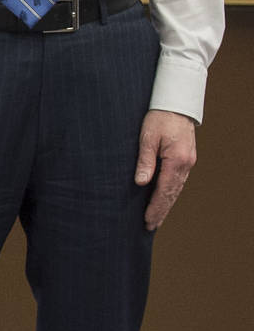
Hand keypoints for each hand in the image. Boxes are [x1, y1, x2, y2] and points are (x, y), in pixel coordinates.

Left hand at [135, 108, 196, 229]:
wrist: (176, 104)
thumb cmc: (158, 118)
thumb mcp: (147, 137)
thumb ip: (145, 160)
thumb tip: (141, 183)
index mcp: (176, 161)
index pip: (164, 191)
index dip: (155, 207)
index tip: (148, 221)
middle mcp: (185, 165)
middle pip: (172, 194)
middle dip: (161, 211)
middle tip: (150, 226)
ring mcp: (188, 163)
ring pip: (177, 189)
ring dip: (166, 205)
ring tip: (156, 218)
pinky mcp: (186, 159)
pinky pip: (178, 181)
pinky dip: (171, 193)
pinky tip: (165, 200)